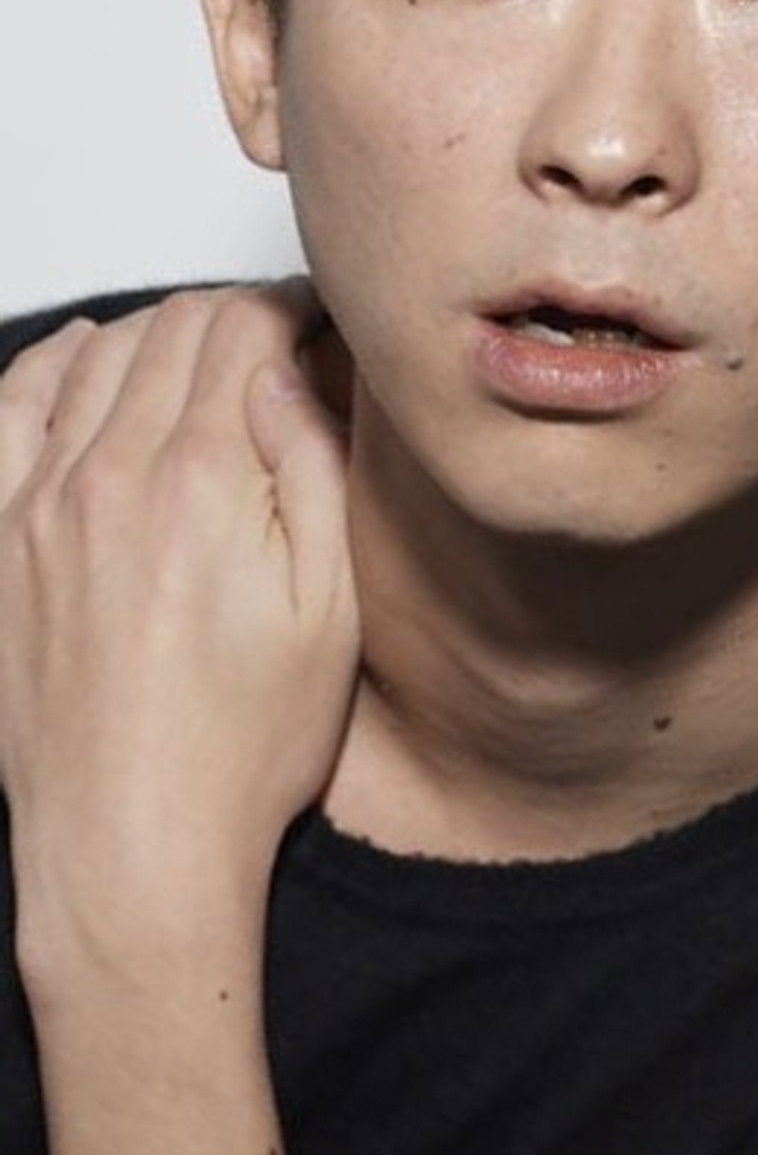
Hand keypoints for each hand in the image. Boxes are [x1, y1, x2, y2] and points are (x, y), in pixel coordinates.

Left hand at [0, 282, 359, 976]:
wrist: (131, 847)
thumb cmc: (241, 746)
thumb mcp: (330, 611)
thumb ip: (312, 470)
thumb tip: (286, 369)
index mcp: (204, 482)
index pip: (244, 327)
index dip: (292, 307)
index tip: (317, 323)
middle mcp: (111, 475)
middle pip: (173, 328)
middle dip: (234, 315)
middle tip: (274, 343)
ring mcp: (40, 503)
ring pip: (96, 353)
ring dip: (156, 331)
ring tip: (201, 354)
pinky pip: (9, 407)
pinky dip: (52, 363)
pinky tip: (87, 357)